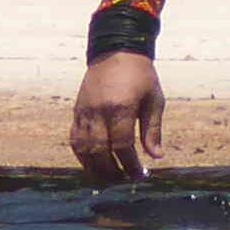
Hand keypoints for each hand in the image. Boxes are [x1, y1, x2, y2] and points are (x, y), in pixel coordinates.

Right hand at [70, 51, 164, 181]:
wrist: (117, 50)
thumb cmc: (140, 75)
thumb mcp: (154, 99)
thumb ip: (152, 129)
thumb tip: (155, 156)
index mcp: (121, 108)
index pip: (122, 146)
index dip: (130, 165)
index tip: (139, 175)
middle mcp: (99, 111)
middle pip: (100, 152)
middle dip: (112, 171)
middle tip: (123, 180)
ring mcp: (85, 112)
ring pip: (84, 149)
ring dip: (95, 168)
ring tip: (109, 177)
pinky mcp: (77, 111)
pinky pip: (75, 140)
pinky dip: (83, 156)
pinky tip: (94, 163)